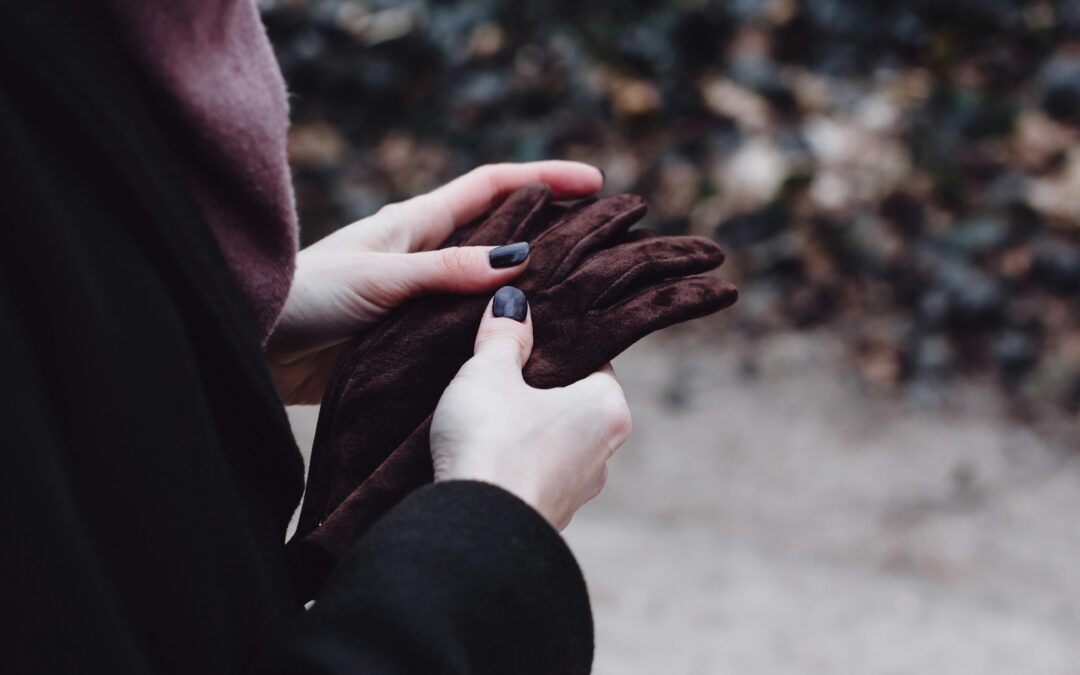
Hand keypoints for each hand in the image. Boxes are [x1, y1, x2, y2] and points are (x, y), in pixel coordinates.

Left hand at [266, 162, 603, 403]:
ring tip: (582, 302)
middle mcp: (424, 258)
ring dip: (528, 292)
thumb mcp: (380, 277)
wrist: (249, 346)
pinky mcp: (408, 343)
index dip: (544, 179)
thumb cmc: (302, 296)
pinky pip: (464, 335)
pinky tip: (525, 352)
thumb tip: (519, 259)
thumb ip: (446, 272)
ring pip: (486, 290)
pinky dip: (495, 338)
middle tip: (602, 246)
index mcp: (414, 225)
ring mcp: (419, 300)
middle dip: (551, 233)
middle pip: (499, 235)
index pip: (492, 188)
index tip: (593, 183)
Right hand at [430, 287, 631, 529]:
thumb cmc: (492, 442)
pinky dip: (513, 463)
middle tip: (499, 369)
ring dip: (524, 430)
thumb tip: (512, 302)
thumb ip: (504, 335)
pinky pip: (533, 476)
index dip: (556, 345)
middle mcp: (605, 453)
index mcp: (608, 409)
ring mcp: (577, 492)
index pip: (592, 360)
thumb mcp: (490, 373)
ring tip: (484, 414)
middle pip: (573, 403)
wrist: (473, 533)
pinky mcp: (547, 518)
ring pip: (553, 443)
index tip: (526, 336)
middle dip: (538, 388)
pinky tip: (483, 455)